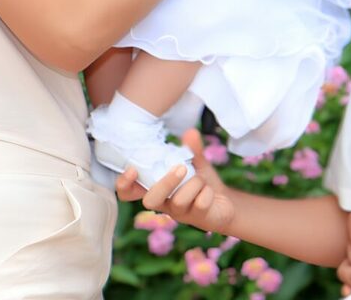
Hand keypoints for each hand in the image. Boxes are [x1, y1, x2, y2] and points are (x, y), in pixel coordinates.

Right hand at [114, 129, 235, 232]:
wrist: (226, 202)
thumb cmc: (202, 184)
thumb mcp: (196, 163)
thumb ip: (191, 149)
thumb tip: (190, 132)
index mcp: (157, 189)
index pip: (129, 193)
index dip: (124, 185)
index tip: (132, 168)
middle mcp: (164, 203)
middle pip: (150, 201)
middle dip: (165, 183)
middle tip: (182, 168)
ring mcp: (180, 213)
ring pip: (179, 200)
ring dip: (195, 183)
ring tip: (202, 180)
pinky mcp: (198, 218)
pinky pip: (200, 203)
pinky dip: (207, 191)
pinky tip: (210, 192)